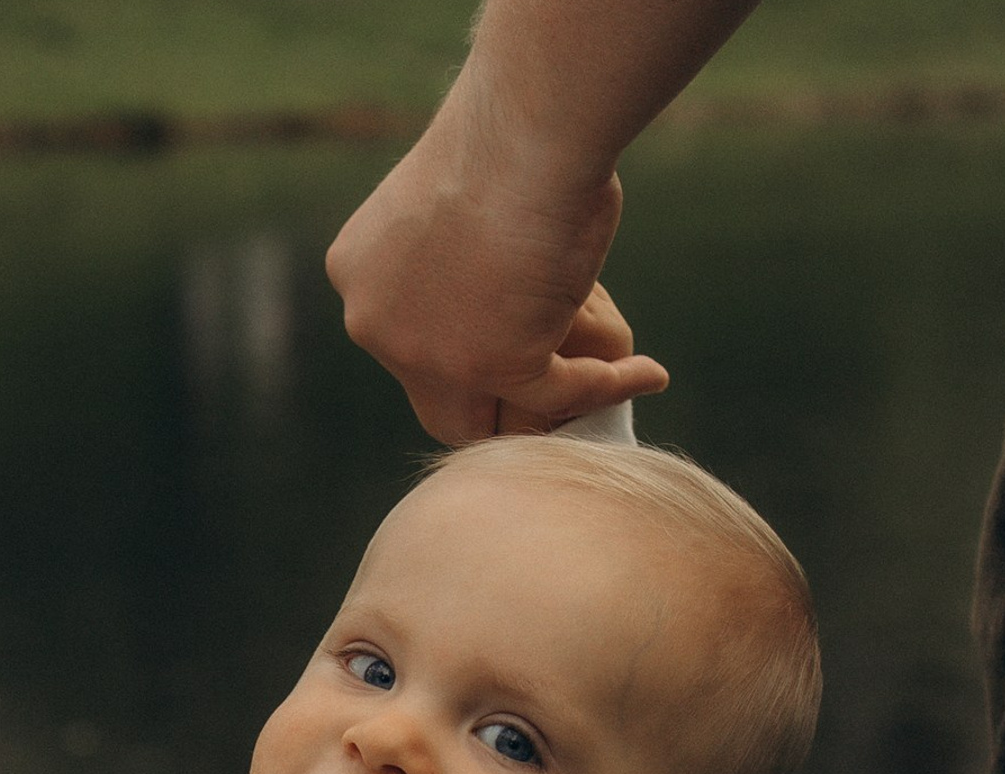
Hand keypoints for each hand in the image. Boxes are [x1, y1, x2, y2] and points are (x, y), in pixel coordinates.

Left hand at [327, 94, 667, 443]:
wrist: (531, 124)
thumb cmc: (510, 131)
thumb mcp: (452, 199)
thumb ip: (454, 258)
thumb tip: (501, 296)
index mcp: (357, 276)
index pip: (404, 350)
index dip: (456, 356)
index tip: (508, 342)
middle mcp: (377, 326)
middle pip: (438, 401)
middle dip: (494, 400)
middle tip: (552, 383)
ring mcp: (430, 355)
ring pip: (489, 418)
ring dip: (545, 411)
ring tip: (601, 382)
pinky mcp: (494, 365)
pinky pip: (558, 396)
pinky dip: (607, 387)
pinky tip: (646, 374)